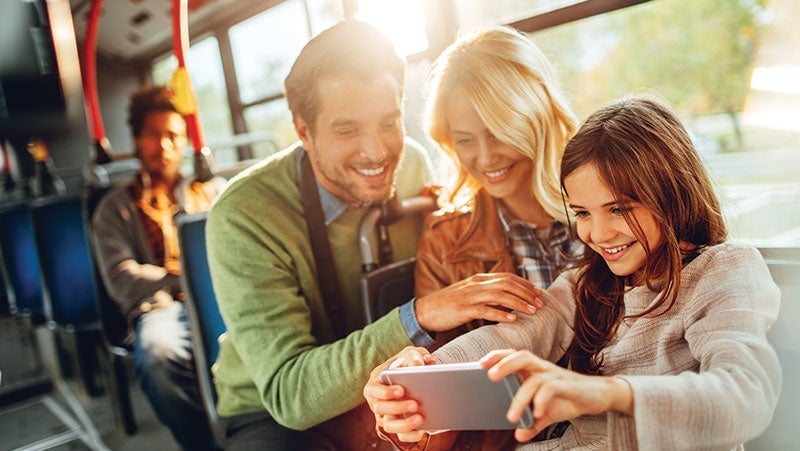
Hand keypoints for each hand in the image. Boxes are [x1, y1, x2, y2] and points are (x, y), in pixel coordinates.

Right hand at [364, 347, 433, 442]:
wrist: (415, 377)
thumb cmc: (409, 363)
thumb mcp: (411, 354)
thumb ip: (414, 355)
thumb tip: (420, 364)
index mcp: (376, 382)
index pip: (373, 390)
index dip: (385, 392)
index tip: (402, 390)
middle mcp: (377, 400)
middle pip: (380, 408)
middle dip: (397, 407)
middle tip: (415, 404)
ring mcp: (385, 415)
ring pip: (388, 425)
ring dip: (404, 424)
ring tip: (420, 418)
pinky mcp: (396, 425)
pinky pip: (399, 435)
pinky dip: (410, 435)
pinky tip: (422, 431)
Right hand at [415, 273, 542, 331]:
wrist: (425, 311)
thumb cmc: (448, 305)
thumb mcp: (469, 294)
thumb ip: (486, 294)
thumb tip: (507, 300)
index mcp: (479, 279)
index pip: (507, 277)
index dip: (525, 284)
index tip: (538, 292)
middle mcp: (476, 284)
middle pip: (508, 284)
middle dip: (527, 293)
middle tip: (540, 302)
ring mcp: (470, 296)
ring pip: (500, 295)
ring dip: (519, 303)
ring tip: (532, 311)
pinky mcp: (463, 309)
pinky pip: (486, 310)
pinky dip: (501, 314)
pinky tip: (512, 319)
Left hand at [480, 350, 632, 441]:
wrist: (599, 396)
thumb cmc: (569, 398)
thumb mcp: (548, 413)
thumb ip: (532, 423)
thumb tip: (519, 435)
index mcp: (534, 370)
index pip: (513, 356)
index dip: (497, 356)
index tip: (480, 363)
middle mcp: (543, 369)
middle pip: (521, 356)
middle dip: (504, 364)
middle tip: (490, 376)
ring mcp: (555, 375)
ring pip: (534, 377)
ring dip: (520, 395)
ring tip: (511, 415)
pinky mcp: (567, 385)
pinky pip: (551, 388)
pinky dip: (541, 400)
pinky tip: (537, 413)